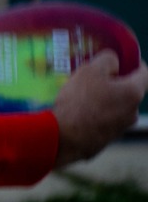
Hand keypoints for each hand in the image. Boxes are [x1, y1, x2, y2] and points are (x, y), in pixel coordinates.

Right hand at [51, 49, 147, 165]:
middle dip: (114, 85)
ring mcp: (120, 129)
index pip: (144, 72)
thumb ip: (107, 60)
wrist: (62, 137)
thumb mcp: (89, 70)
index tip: (119, 61)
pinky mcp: (106, 141)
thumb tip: (114, 61)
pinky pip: (104, 123)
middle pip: (128, 92)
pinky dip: (95, 118)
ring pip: (116, 109)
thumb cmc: (78, 101)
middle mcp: (132, 112)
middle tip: (93, 81)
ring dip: (105, 102)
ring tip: (82, 101)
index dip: (133, 63)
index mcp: (133, 92)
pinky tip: (77, 117)